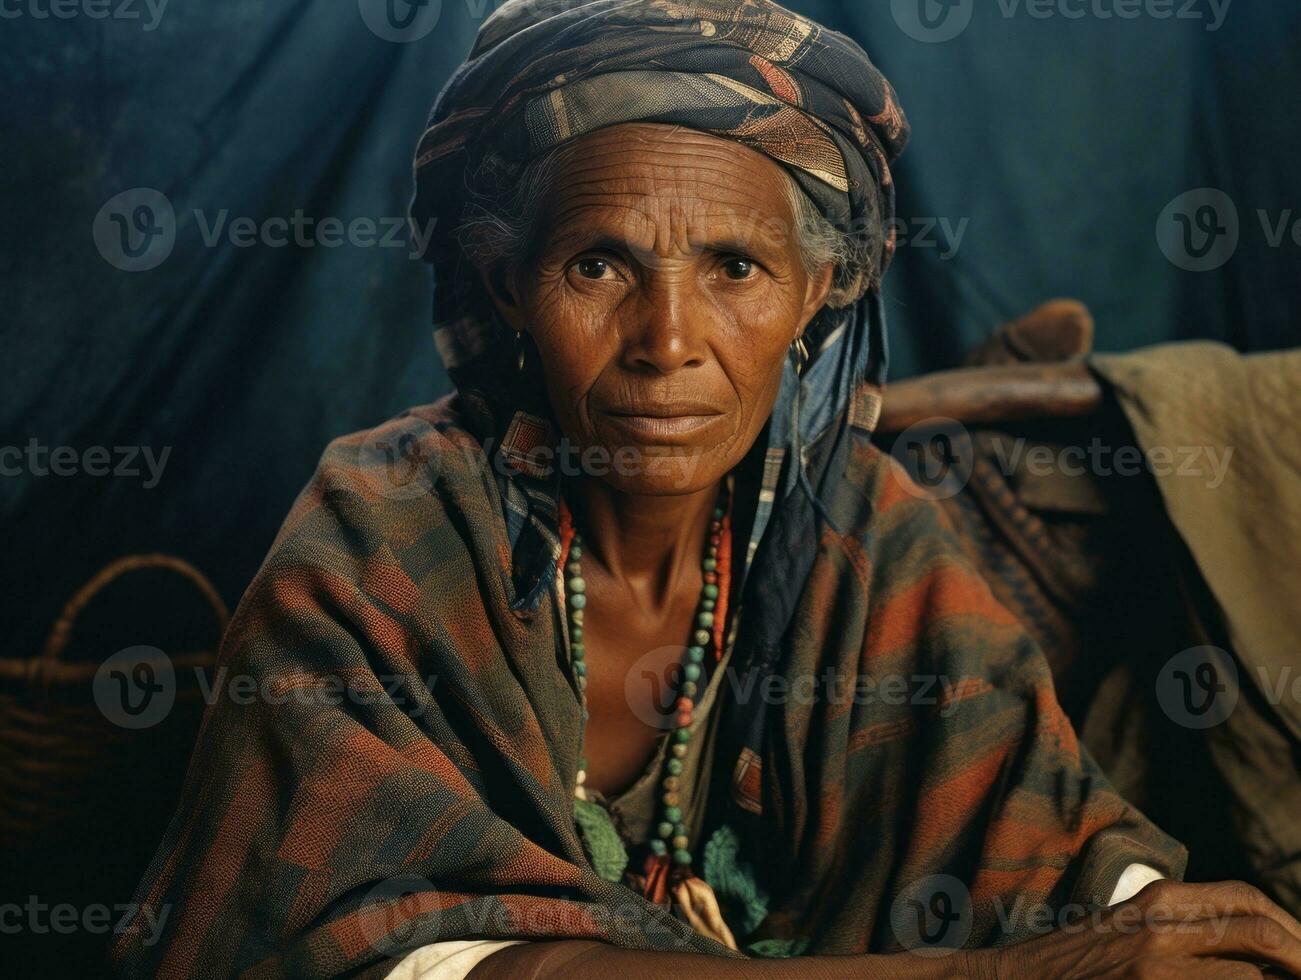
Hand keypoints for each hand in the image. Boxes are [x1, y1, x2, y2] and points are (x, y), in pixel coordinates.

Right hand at [989, 880, 1300, 978]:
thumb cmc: (1075, 964)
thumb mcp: (1131, 931)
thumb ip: (1183, 929)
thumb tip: (1253, 953)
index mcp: (1158, 899)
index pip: (1246, 900)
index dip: (1289, 927)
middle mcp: (1161, 924)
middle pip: (1260, 930)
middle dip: (1300, 957)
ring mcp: (1156, 965)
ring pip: (1246, 974)